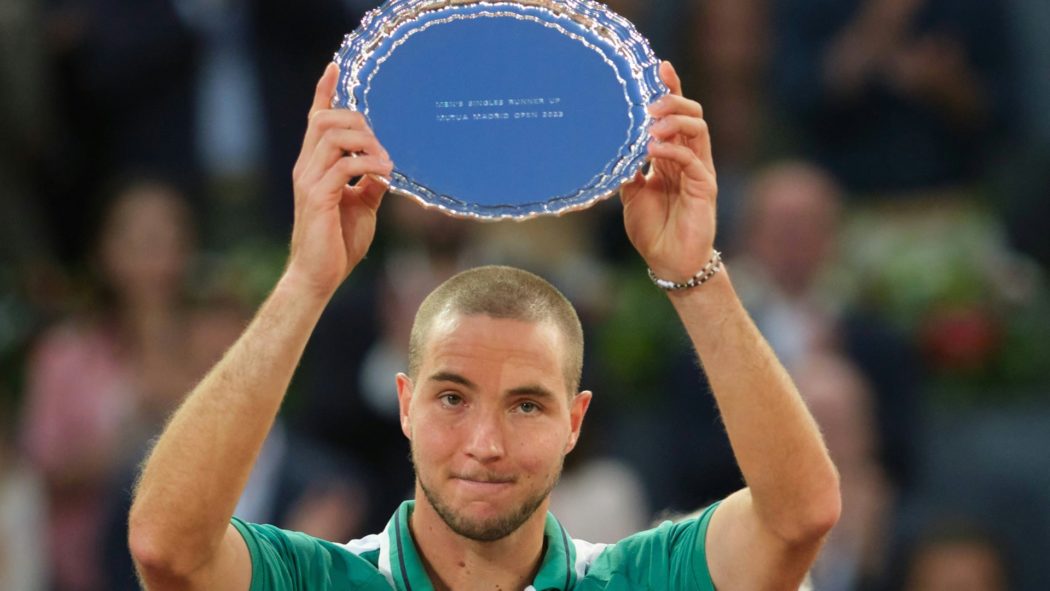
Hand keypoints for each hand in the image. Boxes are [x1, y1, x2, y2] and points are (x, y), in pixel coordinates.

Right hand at [286, 63, 393, 296]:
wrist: (318, 276)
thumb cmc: (337, 243)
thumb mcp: (362, 206)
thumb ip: (370, 182)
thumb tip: (385, 165)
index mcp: (314, 166)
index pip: (315, 119)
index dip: (324, 91)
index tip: (334, 66)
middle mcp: (306, 167)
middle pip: (325, 120)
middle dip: (358, 120)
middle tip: (383, 145)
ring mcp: (309, 181)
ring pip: (332, 137)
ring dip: (365, 142)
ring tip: (386, 161)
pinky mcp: (317, 198)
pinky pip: (342, 167)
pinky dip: (366, 164)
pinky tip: (384, 174)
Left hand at [621, 61, 716, 281]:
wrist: (668, 263)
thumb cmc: (653, 230)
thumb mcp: (631, 195)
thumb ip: (626, 170)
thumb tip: (611, 146)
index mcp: (672, 157)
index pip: (675, 115)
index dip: (671, 89)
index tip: (659, 67)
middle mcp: (689, 159)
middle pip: (691, 114)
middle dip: (673, 99)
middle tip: (650, 100)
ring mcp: (699, 171)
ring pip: (698, 129)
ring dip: (674, 121)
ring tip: (652, 122)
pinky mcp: (704, 187)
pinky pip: (693, 159)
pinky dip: (673, 149)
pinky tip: (653, 149)